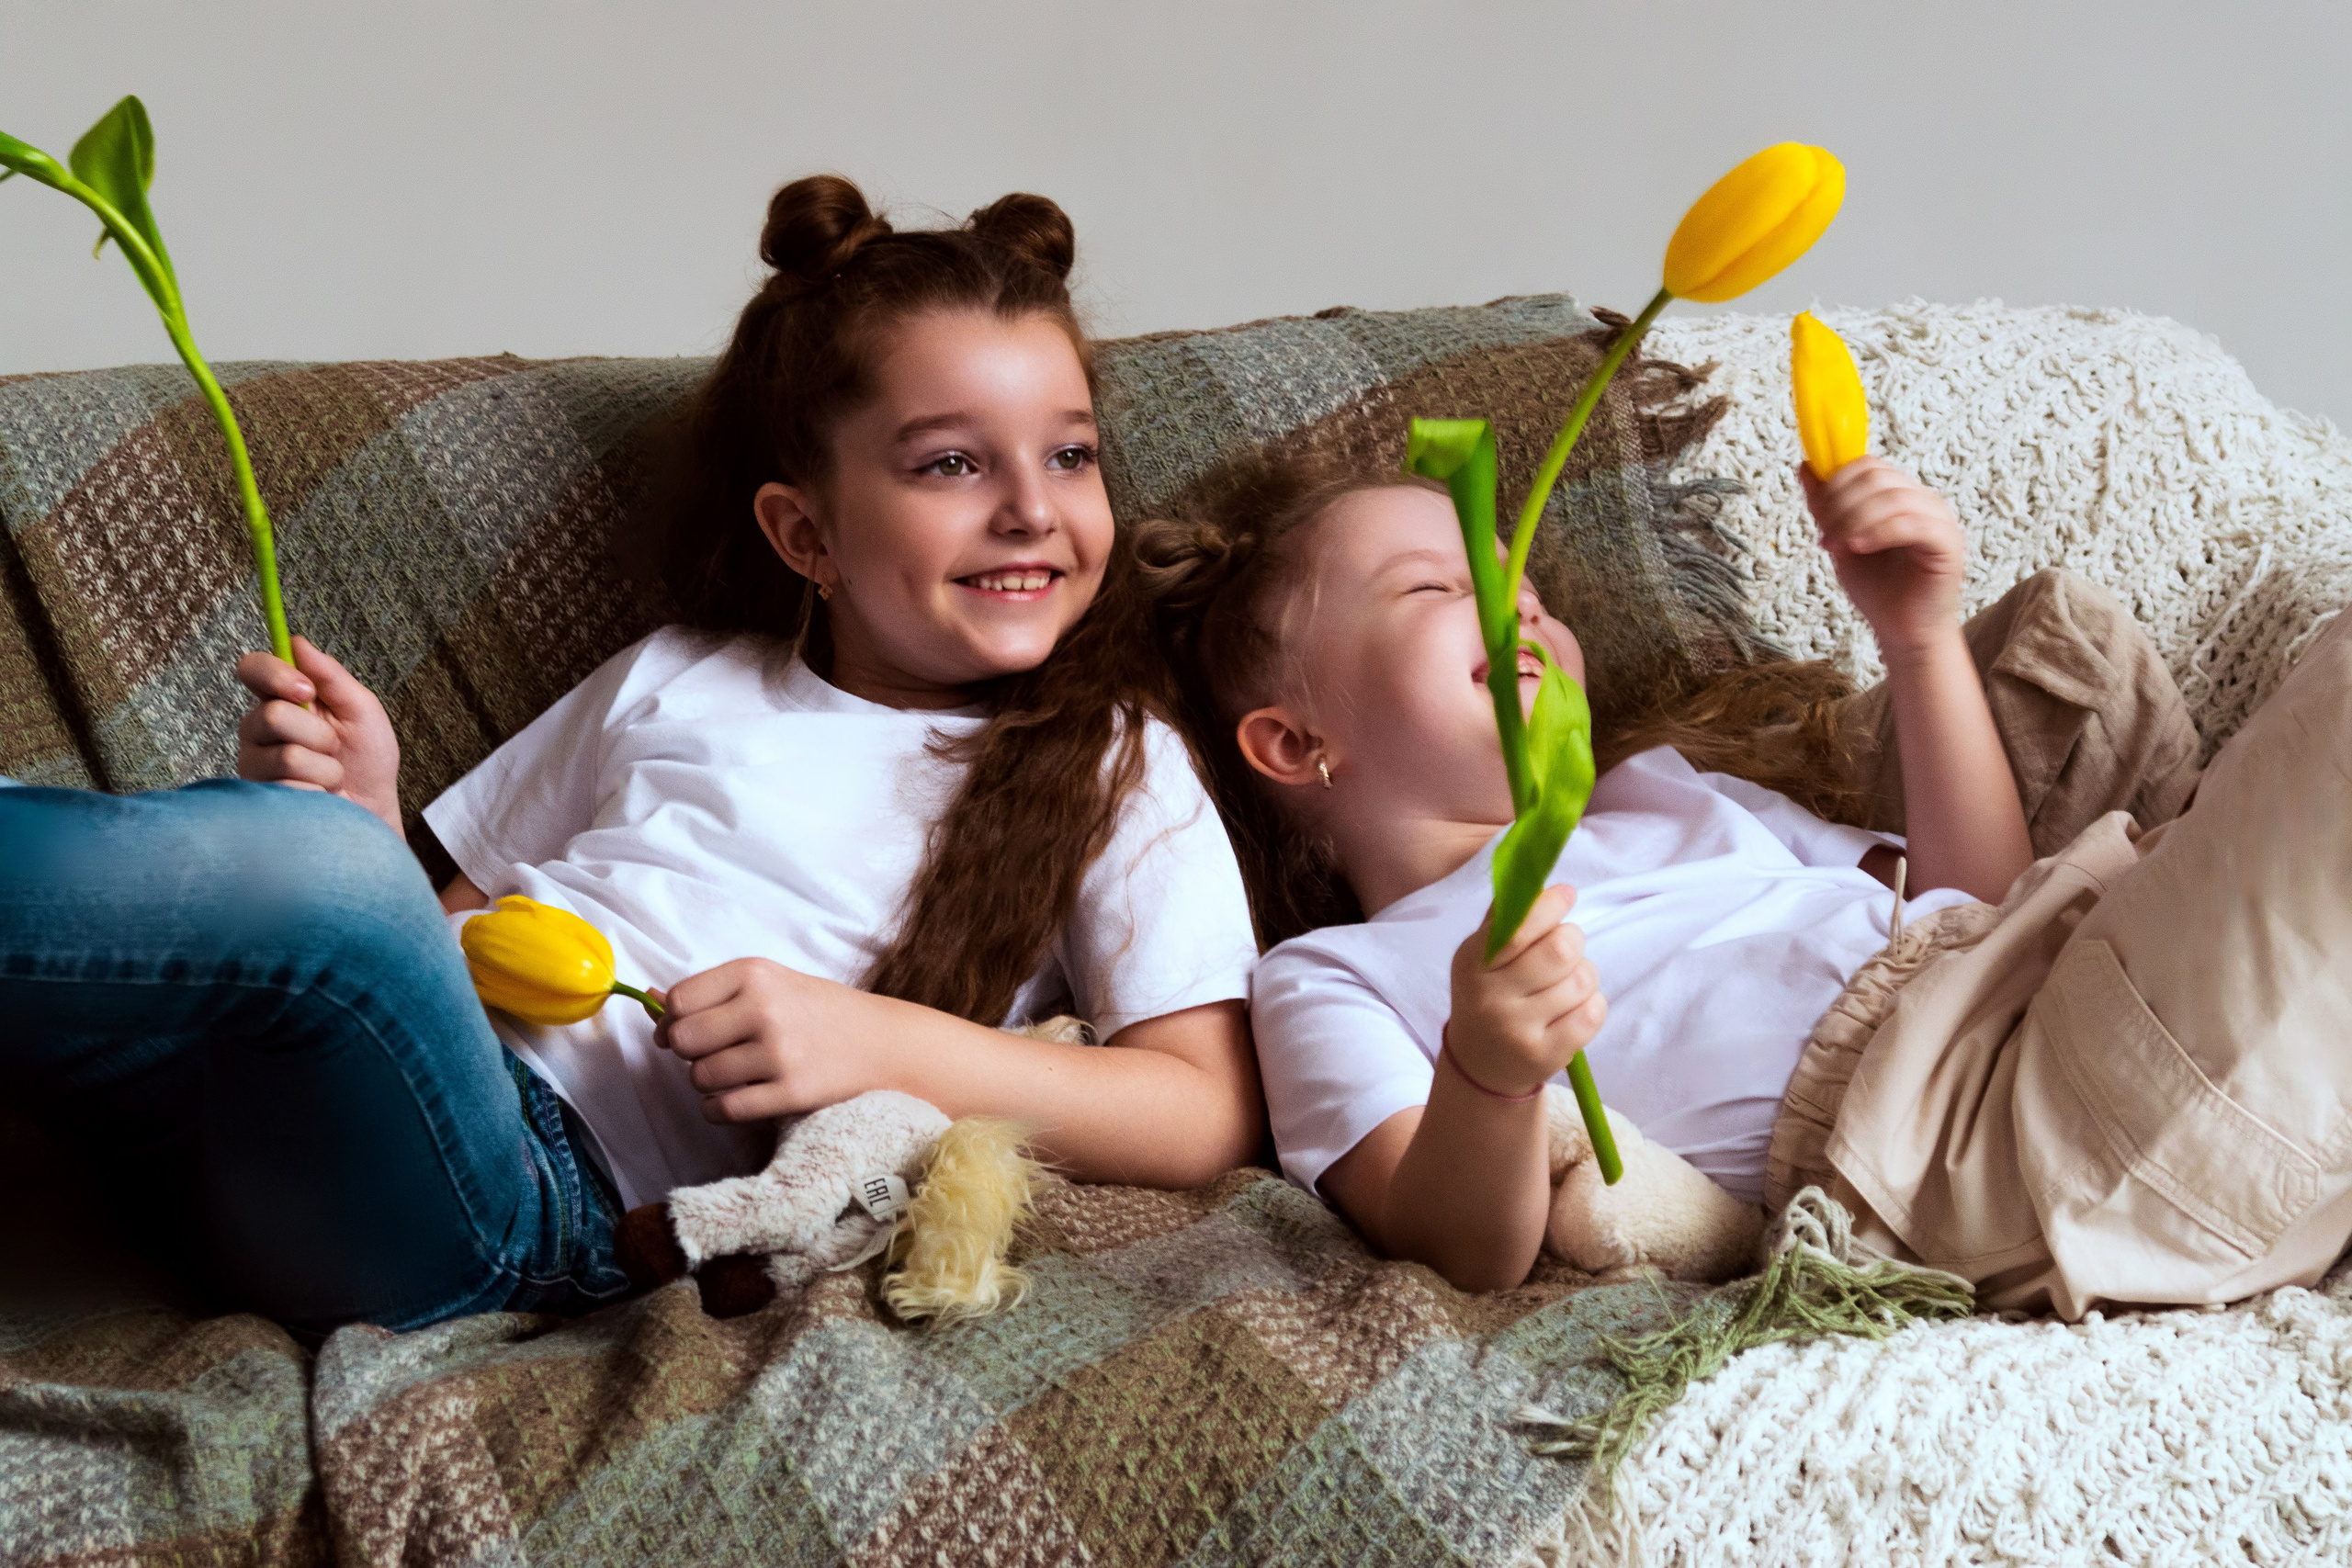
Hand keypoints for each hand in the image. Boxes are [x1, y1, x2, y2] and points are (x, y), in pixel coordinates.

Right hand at [234, 635, 402, 834]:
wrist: (374, 808)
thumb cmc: (368, 758)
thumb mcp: (361, 710)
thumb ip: (331, 677)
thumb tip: (297, 641)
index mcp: (282, 698)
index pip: (252, 669)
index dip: (273, 674)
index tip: (306, 689)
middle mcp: (259, 727)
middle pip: (271, 715)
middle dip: (318, 734)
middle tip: (334, 746)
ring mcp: (254, 762)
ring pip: (285, 754)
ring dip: (324, 766)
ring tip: (332, 774)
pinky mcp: (259, 795)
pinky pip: (289, 785)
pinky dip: (320, 789)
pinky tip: (321, 794)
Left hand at [651, 958, 881, 1122]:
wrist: (882, 1042)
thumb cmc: (818, 1011)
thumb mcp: (771, 983)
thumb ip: (713, 992)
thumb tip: (648, 1000)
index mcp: (755, 973)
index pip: (679, 1000)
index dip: (673, 1022)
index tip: (687, 1031)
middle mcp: (764, 1008)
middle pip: (684, 1041)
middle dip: (692, 1053)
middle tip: (717, 1053)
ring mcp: (778, 1053)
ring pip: (701, 1078)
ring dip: (708, 1083)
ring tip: (738, 1074)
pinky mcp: (790, 1093)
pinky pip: (722, 1110)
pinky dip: (717, 1110)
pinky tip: (737, 1098)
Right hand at [1446, 884, 1607, 1098]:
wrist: (1480, 1066)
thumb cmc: (1490, 995)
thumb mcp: (1482, 957)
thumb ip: (1507, 918)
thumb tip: (1546, 883)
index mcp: (1473, 963)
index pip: (1518, 927)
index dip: (1550, 905)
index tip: (1566, 894)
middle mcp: (1490, 998)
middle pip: (1560, 950)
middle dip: (1574, 939)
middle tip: (1568, 947)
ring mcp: (1517, 1031)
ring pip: (1582, 980)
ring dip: (1584, 974)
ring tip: (1566, 983)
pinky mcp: (1545, 1056)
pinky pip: (1593, 1013)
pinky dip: (1594, 1003)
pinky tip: (1575, 1008)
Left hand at [1799, 457, 1967, 665]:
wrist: (1902, 632)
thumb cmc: (1877, 589)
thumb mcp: (1841, 541)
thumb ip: (1826, 506)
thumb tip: (1806, 466)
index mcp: (1901, 495)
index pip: (1868, 465)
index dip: (1835, 484)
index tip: (1817, 517)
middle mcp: (1924, 500)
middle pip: (1877, 477)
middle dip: (1840, 504)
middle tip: (1824, 536)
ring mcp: (1940, 519)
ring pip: (1892, 498)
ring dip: (1853, 520)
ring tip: (1835, 547)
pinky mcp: (1949, 543)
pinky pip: (1911, 524)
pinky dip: (1878, 533)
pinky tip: (1858, 548)